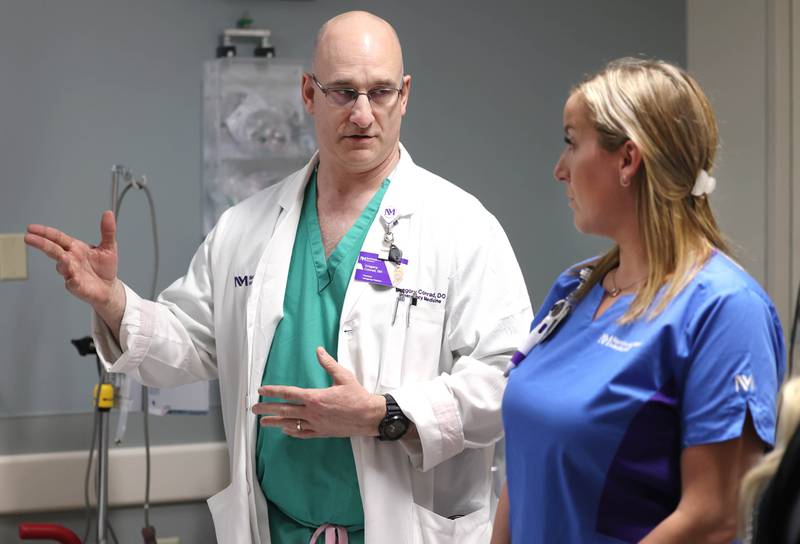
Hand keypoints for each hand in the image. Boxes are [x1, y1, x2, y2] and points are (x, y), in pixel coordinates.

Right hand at [25, 211, 125, 331]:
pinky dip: (72, 280)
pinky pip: (72, 283)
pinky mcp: (76, 286)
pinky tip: (73, 279)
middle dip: (41, 244)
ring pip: (62, 266)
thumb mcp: (109, 246)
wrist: (109, 287)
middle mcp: (70, 259)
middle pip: (53, 250)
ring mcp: (71, 273)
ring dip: (62, 262)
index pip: (57, 238)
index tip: (31, 228)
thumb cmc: (105, 267)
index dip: (45, 232)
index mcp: (75, 248)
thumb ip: (107, 231)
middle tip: (29, 238)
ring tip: (63, 258)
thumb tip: (108, 213)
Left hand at [253, 347, 385, 438]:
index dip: (273, 391)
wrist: (368, 416)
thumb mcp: (343, 376)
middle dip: (267, 409)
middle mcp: (313, 412)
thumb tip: (319, 351)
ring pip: (291, 423)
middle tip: (254, 408)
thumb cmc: (357, 396)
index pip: (289, 393)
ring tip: (263, 423)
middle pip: (284, 410)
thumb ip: (328, 364)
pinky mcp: (322, 432)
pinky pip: (303, 433)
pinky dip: (292, 432)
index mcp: (315, 397)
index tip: (262, 390)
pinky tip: (285, 430)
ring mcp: (316, 424)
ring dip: (275, 422)